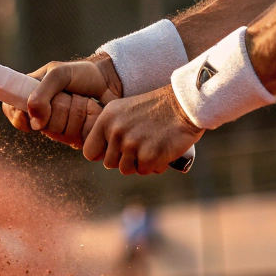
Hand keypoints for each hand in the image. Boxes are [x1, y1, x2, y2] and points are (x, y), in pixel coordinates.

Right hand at [1, 56, 121, 147]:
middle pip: (38, 125)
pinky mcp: (74, 134)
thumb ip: (41, 94)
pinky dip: (82, 127)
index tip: (28, 117)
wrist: (110, 80)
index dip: (17, 116)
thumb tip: (34, 121)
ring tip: (82, 101)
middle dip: (55, 112)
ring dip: (73, 116)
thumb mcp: (59, 74)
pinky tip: (89, 114)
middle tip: (68, 96)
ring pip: (56, 133)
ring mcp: (58, 125)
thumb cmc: (82, 74)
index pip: (12, 109)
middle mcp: (43, 112)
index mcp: (32, 93)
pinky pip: (72, 140)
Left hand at [82, 84, 202, 174]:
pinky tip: (162, 150)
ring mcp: (131, 144)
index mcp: (106, 119)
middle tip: (141, 145)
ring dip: (139, 163)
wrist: (185, 105)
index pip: (89, 152)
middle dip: (124, 159)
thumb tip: (98, 154)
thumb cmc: (156, 108)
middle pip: (109, 164)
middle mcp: (116, 131)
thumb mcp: (124, 110)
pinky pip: (145, 171)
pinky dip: (155, 164)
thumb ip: (109, 130)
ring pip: (126, 169)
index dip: (102, 154)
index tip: (115, 150)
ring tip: (152, 146)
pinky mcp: (148, 155)